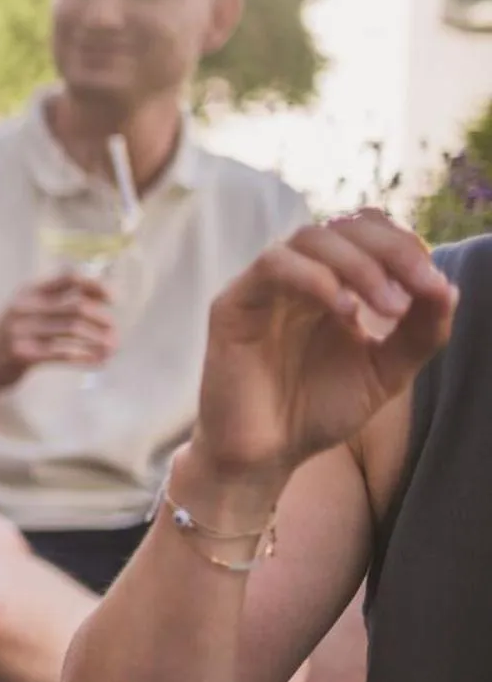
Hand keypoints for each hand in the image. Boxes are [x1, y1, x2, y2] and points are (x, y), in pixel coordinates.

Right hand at [0, 273, 115, 391]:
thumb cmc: (7, 338)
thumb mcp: (23, 311)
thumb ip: (51, 302)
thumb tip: (93, 299)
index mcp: (28, 292)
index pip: (68, 278)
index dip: (94, 286)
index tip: (112, 299)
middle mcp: (25, 308)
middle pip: (76, 306)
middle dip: (101, 318)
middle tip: (114, 330)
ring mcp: (23, 331)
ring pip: (73, 330)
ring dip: (98, 339)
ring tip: (112, 347)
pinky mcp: (24, 354)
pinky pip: (63, 353)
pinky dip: (86, 356)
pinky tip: (98, 360)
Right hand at [191, 209, 454, 481]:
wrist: (266, 455)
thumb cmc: (318, 411)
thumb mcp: (386, 372)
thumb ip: (419, 333)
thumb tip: (447, 288)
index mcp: (332, 283)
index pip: (367, 232)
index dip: (405, 246)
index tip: (434, 287)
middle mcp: (298, 276)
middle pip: (344, 226)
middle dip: (392, 252)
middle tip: (421, 290)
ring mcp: (263, 287)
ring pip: (309, 237)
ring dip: (360, 265)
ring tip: (389, 309)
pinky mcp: (233, 304)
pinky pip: (273, 265)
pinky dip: (317, 278)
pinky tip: (346, 312)